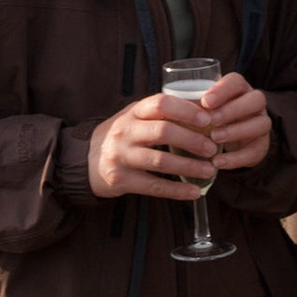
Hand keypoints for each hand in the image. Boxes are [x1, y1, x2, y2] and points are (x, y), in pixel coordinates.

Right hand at [87, 72, 272, 199]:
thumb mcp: (136, 117)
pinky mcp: (120, 180)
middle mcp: (125, 132)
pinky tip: (194, 192)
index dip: (186, 110)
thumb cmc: (123, 135)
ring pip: (160, 162)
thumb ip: (162, 113)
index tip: (208, 119)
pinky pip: (153, 186)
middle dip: (192, 140)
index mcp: (133, 111)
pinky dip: (176, 190)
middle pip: (163, 132)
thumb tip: (205, 109)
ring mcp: (121, 156)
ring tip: (209, 170)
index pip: (161, 103)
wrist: (84, 161)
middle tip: (212, 149)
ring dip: (189, 167)